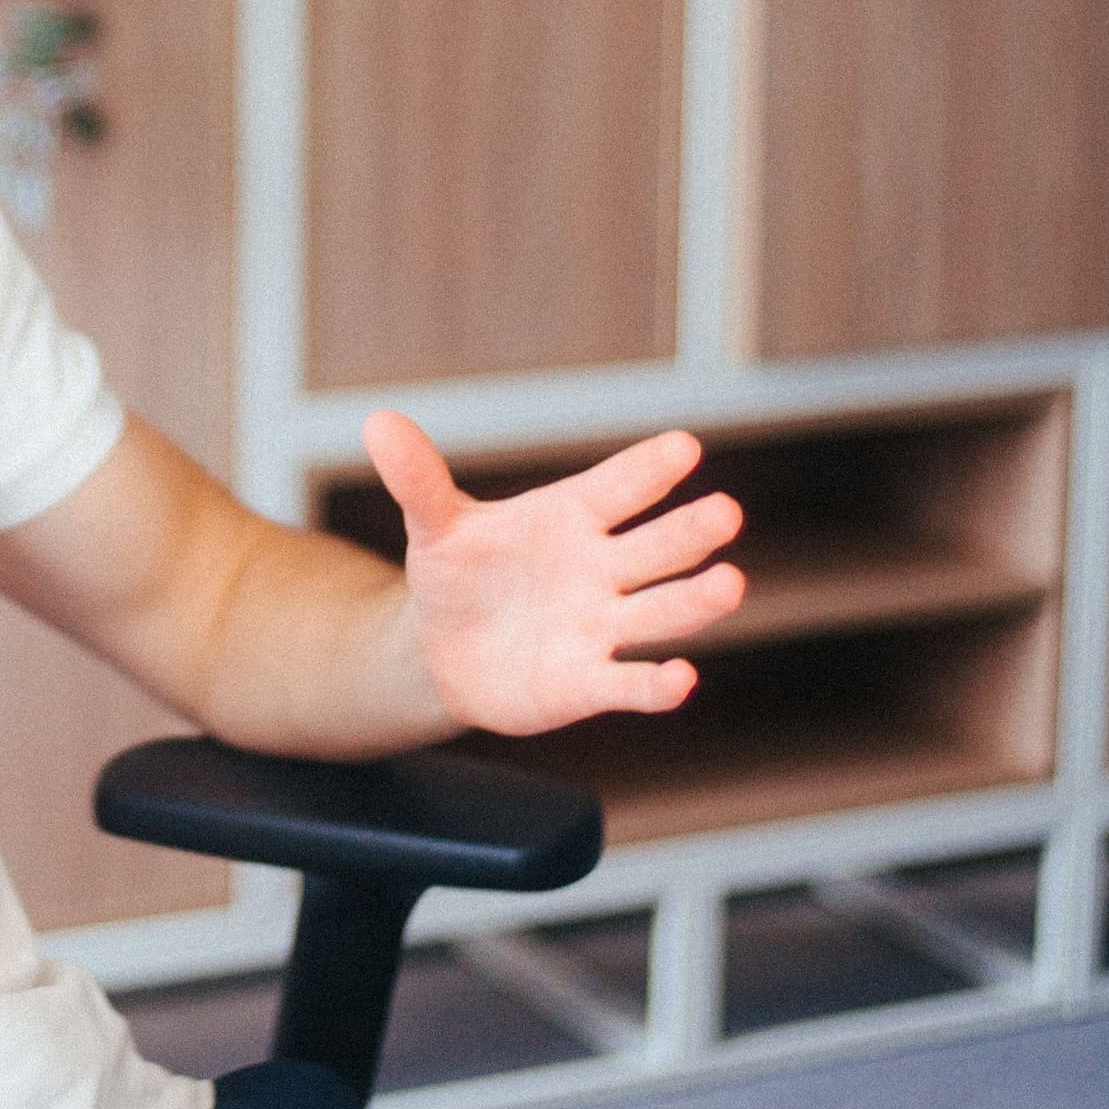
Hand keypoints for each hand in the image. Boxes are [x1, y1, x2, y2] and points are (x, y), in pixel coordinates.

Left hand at [368, 412, 745, 737]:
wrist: (443, 651)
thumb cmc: (458, 574)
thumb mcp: (435, 527)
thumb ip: (418, 481)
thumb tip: (378, 422)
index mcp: (572, 516)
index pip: (618, 487)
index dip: (648, 470)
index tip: (685, 446)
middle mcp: (601, 569)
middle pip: (654, 548)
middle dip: (688, 532)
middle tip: (724, 513)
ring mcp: (600, 626)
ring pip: (658, 612)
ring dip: (694, 601)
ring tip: (730, 584)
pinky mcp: (588, 683)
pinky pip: (629, 684)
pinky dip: (655, 686)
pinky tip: (681, 680)